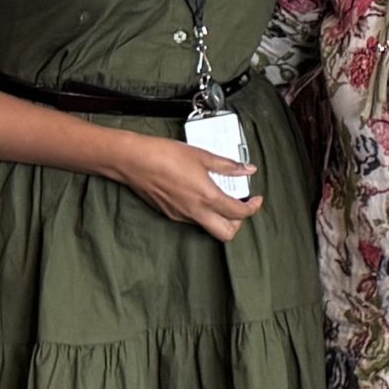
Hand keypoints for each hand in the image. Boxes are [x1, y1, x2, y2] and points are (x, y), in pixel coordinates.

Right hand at [110, 131, 263, 243]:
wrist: (132, 160)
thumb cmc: (164, 155)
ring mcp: (180, 215)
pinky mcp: (169, 214)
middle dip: (238, 223)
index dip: (253, 208)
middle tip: (240, 206)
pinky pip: (193, 219)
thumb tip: (248, 169)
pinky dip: (203, 212)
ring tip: (220, 196)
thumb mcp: (202, 156)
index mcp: (207, 197)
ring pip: (208, 227)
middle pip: (226, 233)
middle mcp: (195, 212)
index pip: (239, 214)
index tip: (256, 199)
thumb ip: (228, 166)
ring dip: (219, 217)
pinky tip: (200, 195)